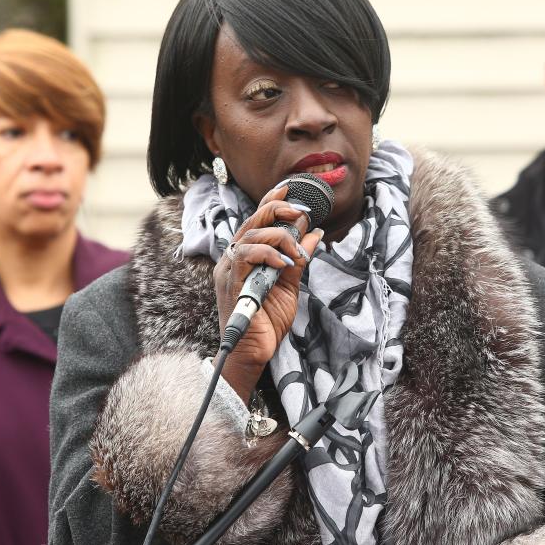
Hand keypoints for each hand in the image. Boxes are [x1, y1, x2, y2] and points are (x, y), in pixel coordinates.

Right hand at [213, 184, 324, 399]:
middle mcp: (234, 258)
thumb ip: (299, 260)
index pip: (256, 220)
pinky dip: (268, 253)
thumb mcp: (290, 286)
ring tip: (296, 252)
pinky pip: (246, 255)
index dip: (272, 202)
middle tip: (300, 212)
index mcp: (246, 256)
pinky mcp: (231, 282)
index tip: (291, 190)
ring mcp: (229, 269)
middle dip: (278, 210)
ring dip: (279, 236)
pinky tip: (284, 262)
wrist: (252, 354)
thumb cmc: (266, 322)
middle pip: (252, 220)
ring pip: (250, 234)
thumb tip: (315, 233)